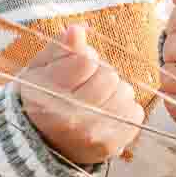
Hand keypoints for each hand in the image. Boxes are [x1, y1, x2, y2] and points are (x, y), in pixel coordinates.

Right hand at [17, 24, 143, 164]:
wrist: (42, 144)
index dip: (84, 59)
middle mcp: (71, 117)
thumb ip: (58, 49)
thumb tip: (78, 30)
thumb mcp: (40, 70)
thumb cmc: (42, 99)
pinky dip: (125, 109)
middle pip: (109, 76)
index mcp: (49, 94)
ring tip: (97, 100)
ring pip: (125, 92)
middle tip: (86, 86)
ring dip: (114, 92)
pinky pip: (135, 112)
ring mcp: (93, 134)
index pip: (86, 60)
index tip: (76, 70)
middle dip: (100, 75)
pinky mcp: (111, 146)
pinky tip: (107, 113)